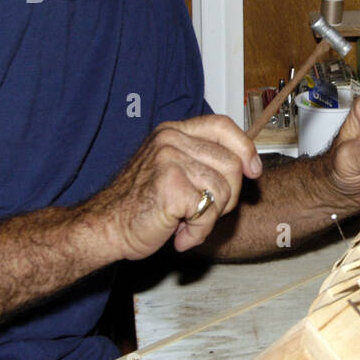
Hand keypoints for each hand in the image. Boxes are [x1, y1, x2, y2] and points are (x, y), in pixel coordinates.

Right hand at [85, 115, 261, 259]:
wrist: (106, 228)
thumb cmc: (140, 205)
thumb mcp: (173, 170)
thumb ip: (203, 161)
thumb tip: (250, 165)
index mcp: (172, 132)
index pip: (222, 125)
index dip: (245, 148)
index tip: (253, 170)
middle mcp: (170, 140)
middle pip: (232, 162)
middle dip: (228, 196)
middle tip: (204, 212)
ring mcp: (169, 160)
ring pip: (224, 188)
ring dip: (211, 217)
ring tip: (186, 223)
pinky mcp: (171, 185)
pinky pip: (209, 210)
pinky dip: (199, 231)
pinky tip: (179, 233)